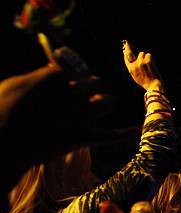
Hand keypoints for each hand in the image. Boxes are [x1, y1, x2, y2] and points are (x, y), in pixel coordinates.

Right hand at [0, 65, 114, 178]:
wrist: (5, 143)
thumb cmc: (2, 111)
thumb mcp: (13, 85)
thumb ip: (36, 77)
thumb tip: (51, 70)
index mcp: (56, 76)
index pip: (74, 69)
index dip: (72, 76)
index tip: (66, 82)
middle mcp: (73, 93)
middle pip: (96, 82)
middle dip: (92, 88)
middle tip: (84, 96)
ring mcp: (82, 115)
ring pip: (110, 102)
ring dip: (107, 103)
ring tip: (101, 105)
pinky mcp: (85, 136)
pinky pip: (112, 134)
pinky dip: (125, 134)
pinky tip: (135, 131)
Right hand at [122, 40, 162, 90]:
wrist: (154, 86)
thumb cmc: (146, 82)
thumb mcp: (136, 77)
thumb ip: (133, 68)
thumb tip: (132, 60)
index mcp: (131, 70)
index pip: (126, 58)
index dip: (125, 53)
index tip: (124, 48)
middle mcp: (134, 65)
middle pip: (129, 52)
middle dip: (127, 46)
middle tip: (126, 41)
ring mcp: (141, 62)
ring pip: (142, 53)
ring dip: (145, 57)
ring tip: (148, 65)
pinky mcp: (148, 61)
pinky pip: (148, 55)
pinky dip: (150, 58)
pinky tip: (152, 65)